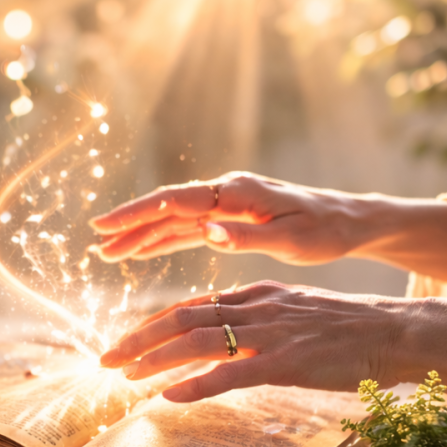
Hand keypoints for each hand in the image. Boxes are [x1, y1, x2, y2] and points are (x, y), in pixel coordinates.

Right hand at [89, 173, 364, 263]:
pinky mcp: (230, 221)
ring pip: (174, 221)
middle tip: (96, 242)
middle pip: (167, 208)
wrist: (349, 221)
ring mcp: (226, 206)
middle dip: (130, 224)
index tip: (106, 224)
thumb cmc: (325, 231)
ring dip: (141, 236)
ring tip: (108, 252)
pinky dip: (163, 241)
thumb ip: (247, 235)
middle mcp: (226, 194)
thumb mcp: (292, 239)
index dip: (138, 212)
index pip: (176, 201)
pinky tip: (141, 252)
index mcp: (237, 193)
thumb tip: (207, 230)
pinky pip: (188, 231)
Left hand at [101, 281, 446, 404]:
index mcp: (258, 295)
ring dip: (155, 360)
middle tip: (106, 358)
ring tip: (124, 376)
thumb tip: (226, 338)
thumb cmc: (351, 329)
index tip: (127, 340)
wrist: (398, 332)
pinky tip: (169, 396)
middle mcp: (257, 308)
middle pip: (183, 318)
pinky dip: (196, 383)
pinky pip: (231, 373)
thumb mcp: (296, 312)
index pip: (193, 306)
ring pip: (198, 341)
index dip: (154, 324)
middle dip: (139, 339)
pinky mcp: (286, 362)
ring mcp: (270, 334)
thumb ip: (259, 320)